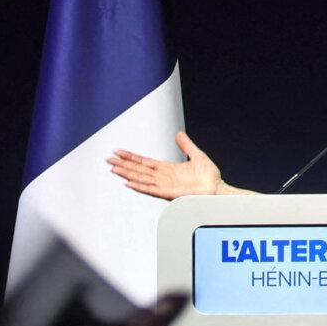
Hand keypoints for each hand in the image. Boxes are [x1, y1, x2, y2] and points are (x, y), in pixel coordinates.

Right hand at [107, 131, 221, 199]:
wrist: (217, 187)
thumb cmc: (209, 176)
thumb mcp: (196, 155)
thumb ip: (186, 145)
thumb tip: (179, 134)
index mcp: (167, 168)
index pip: (145, 162)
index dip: (132, 157)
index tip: (119, 152)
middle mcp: (163, 177)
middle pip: (139, 169)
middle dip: (124, 164)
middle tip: (109, 159)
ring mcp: (164, 184)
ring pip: (141, 178)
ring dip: (127, 173)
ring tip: (114, 168)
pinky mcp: (169, 192)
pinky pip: (151, 188)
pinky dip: (139, 185)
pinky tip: (129, 182)